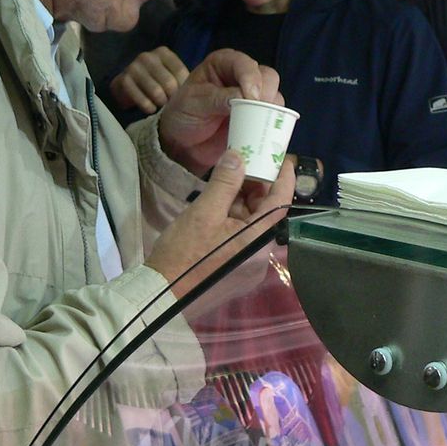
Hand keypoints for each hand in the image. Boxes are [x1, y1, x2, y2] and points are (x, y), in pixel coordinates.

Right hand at [109, 47, 189, 114]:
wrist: (133, 98)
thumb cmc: (162, 89)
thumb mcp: (178, 80)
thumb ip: (194, 78)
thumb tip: (217, 87)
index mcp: (164, 53)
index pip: (181, 73)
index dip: (182, 88)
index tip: (179, 94)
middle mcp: (147, 56)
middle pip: (169, 83)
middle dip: (172, 97)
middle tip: (169, 102)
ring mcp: (133, 67)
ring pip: (156, 91)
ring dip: (160, 103)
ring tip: (160, 105)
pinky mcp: (122, 80)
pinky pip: (140, 98)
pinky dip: (147, 107)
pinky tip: (150, 108)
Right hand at [146, 150, 296, 298]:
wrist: (162, 288)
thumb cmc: (185, 252)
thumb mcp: (204, 212)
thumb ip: (224, 183)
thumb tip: (238, 157)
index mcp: (258, 237)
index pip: (281, 201)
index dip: (284, 177)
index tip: (281, 158)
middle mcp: (259, 248)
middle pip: (265, 209)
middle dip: (257, 184)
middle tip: (245, 159)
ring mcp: (246, 255)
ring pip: (251, 217)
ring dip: (242, 195)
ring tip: (228, 172)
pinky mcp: (233, 258)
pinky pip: (239, 228)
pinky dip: (232, 210)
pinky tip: (219, 195)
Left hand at [158, 49, 280, 174]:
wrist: (183, 144)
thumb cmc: (183, 116)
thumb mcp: (194, 103)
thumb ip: (218, 98)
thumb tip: (245, 97)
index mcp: (222, 64)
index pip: (244, 63)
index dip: (251, 77)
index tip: (251, 97)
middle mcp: (241, 76)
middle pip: (267, 77)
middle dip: (266, 93)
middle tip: (258, 110)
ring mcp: (252, 97)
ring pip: (275, 96)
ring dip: (271, 110)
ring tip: (258, 123)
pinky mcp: (258, 117)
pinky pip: (274, 117)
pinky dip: (272, 124)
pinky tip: (262, 131)